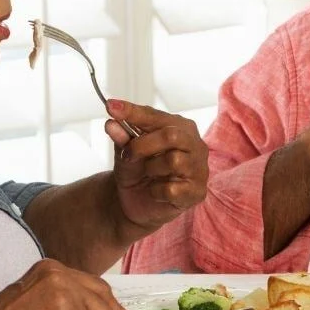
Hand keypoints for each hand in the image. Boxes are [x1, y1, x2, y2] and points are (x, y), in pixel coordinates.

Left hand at [105, 99, 208, 232]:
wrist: (136, 202)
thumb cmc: (137, 170)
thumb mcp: (125, 151)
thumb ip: (121, 137)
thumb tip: (111, 124)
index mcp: (180, 127)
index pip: (156, 116)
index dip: (133, 112)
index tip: (110, 107)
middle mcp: (194, 145)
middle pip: (172, 136)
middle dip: (143, 145)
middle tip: (127, 154)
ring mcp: (199, 169)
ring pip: (174, 161)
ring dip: (151, 168)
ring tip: (147, 173)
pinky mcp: (197, 192)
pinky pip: (172, 188)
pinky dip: (156, 191)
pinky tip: (155, 191)